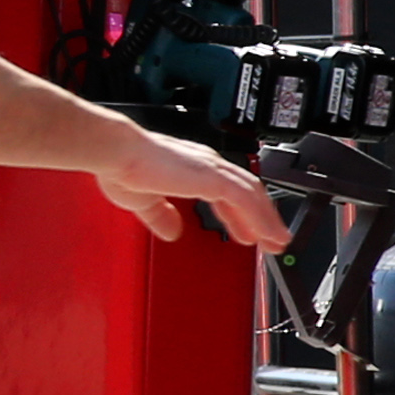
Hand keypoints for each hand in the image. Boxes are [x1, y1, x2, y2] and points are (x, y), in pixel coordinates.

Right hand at [122, 128, 293, 250]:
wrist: (117, 152)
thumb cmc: (123, 167)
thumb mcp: (144, 200)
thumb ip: (162, 215)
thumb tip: (172, 231)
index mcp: (194, 169)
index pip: (230, 193)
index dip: (241, 215)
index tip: (248, 233)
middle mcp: (208, 165)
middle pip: (249, 192)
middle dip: (263, 218)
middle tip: (272, 240)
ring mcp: (214, 170)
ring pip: (253, 196)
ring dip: (268, 221)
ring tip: (277, 242)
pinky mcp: (214, 178)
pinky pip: (246, 201)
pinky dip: (260, 219)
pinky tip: (265, 235)